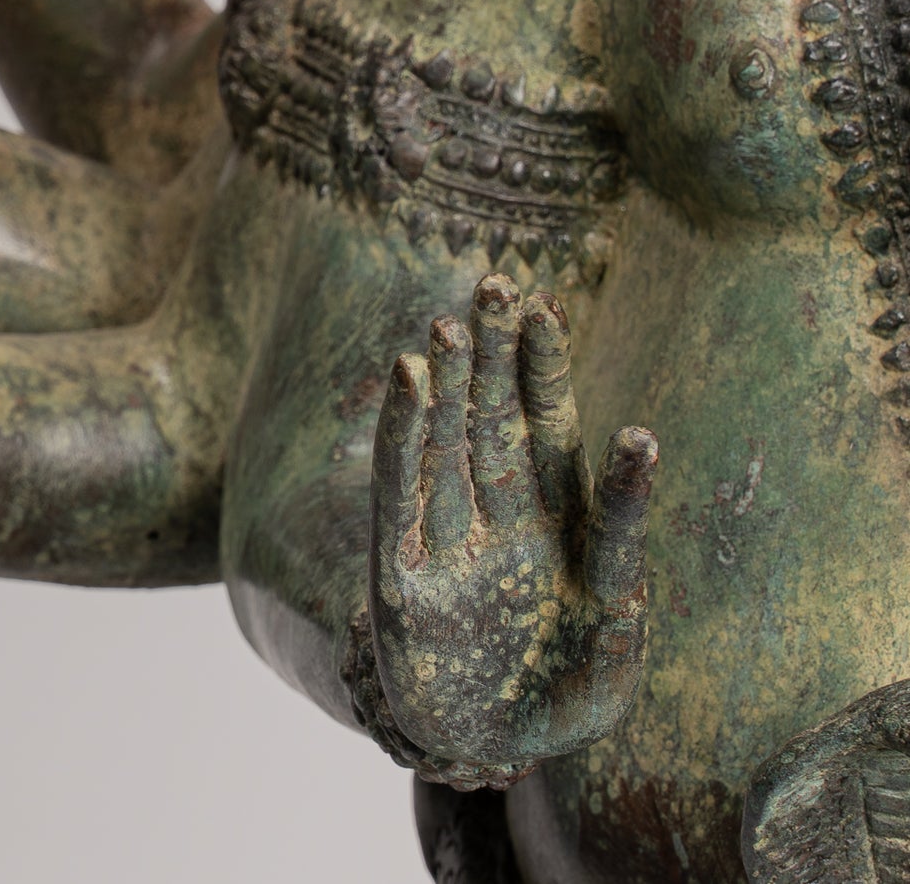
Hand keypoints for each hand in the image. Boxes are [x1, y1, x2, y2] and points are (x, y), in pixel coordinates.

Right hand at [368, 275, 657, 771]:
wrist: (495, 751)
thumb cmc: (565, 693)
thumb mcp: (618, 622)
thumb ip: (625, 537)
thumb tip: (635, 442)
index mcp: (553, 521)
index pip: (546, 428)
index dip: (543, 370)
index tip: (542, 310)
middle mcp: (494, 514)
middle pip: (490, 417)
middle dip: (491, 353)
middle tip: (492, 283)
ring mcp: (443, 537)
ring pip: (442, 442)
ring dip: (445, 384)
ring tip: (447, 327)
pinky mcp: (399, 571)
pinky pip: (398, 488)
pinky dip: (401, 432)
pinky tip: (407, 382)